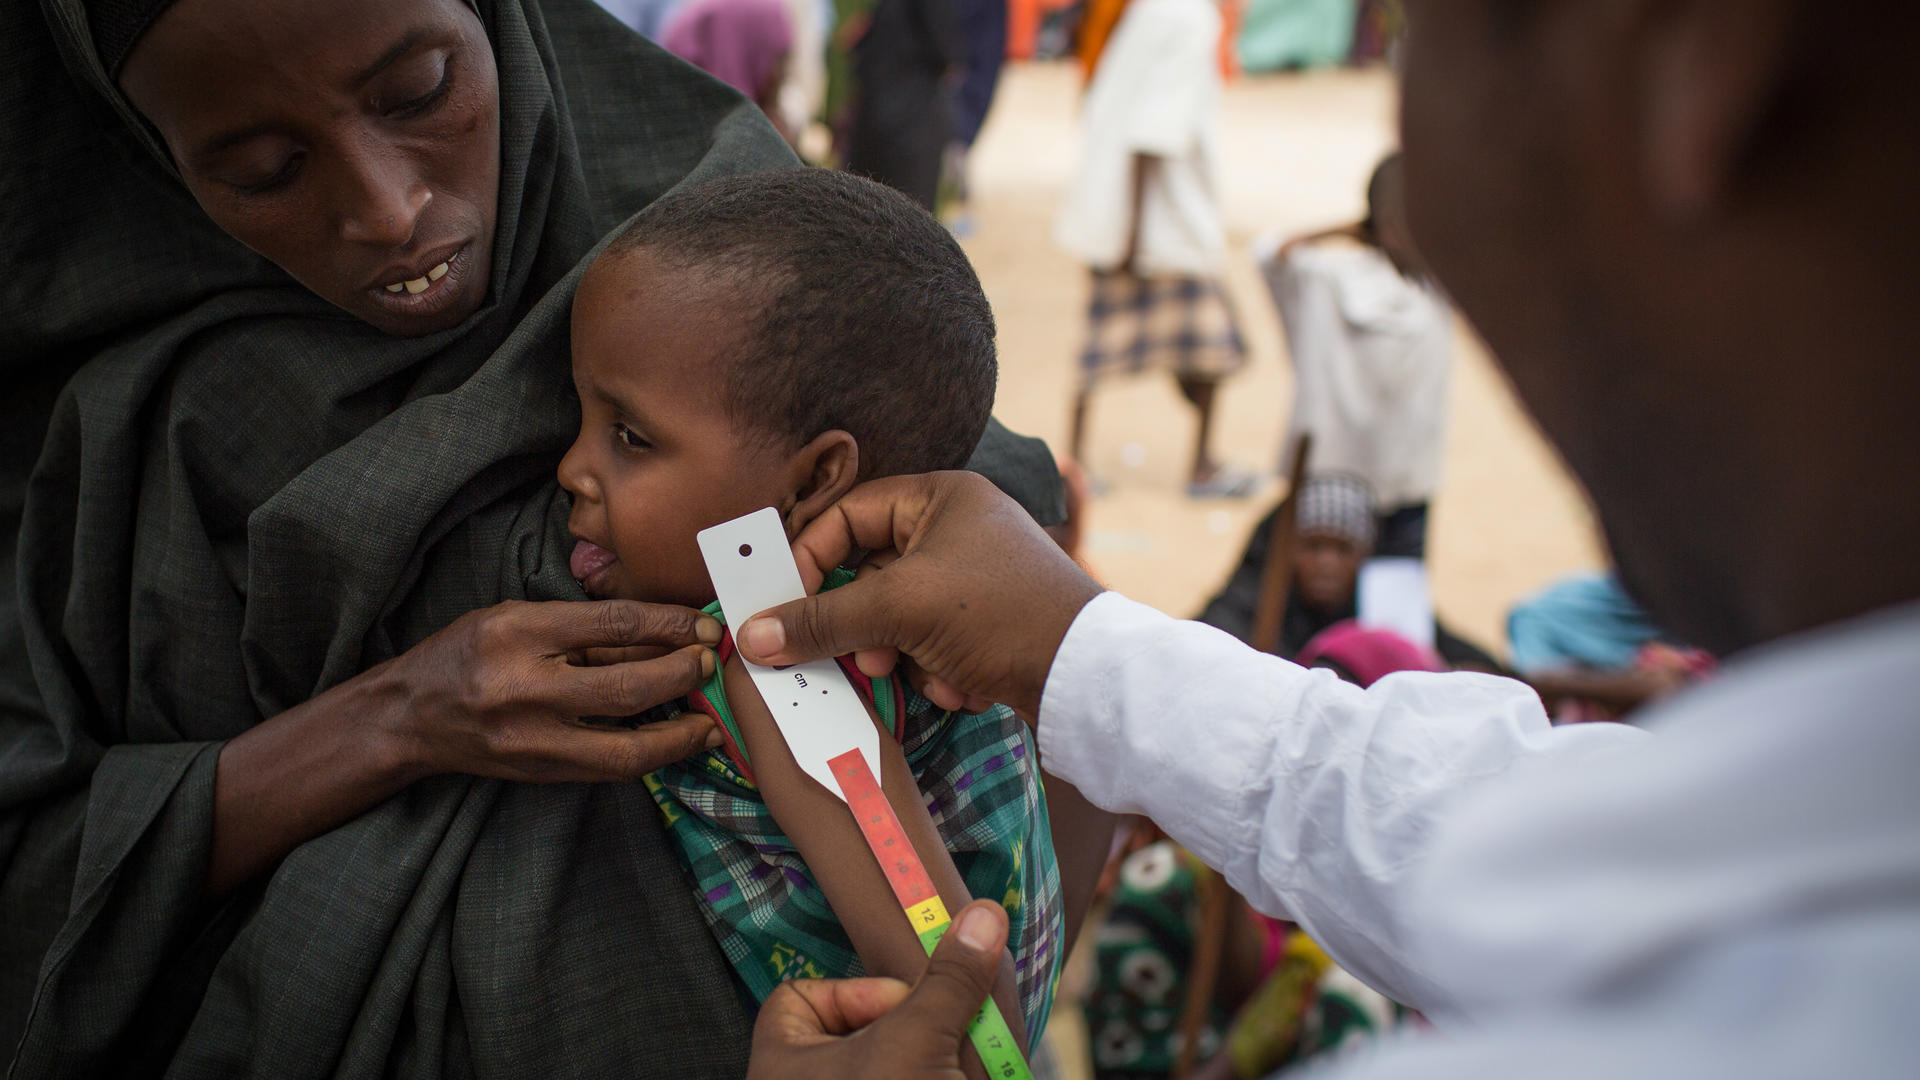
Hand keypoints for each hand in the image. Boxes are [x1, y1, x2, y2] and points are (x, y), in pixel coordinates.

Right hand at [380, 599, 723, 781]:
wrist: (410, 715)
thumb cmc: (468, 653)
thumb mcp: (518, 619)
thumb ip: (585, 629)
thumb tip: (664, 635)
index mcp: (520, 632)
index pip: (613, 624)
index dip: (670, 625)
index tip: (706, 626)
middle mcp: (525, 687)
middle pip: (627, 687)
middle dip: (683, 675)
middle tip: (712, 663)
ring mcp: (532, 738)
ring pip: (625, 747)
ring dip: (680, 733)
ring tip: (711, 718)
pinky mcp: (539, 772)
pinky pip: (609, 769)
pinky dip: (652, 757)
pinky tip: (680, 742)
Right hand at [733, 472, 1103, 719]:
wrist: (1088, 678)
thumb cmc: (1001, 615)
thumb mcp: (901, 610)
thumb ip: (823, 619)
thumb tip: (753, 634)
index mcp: (941, 498)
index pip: (849, 513)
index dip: (810, 557)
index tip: (782, 601)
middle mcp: (959, 528)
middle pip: (872, 573)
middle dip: (867, 624)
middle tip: (863, 655)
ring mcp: (976, 578)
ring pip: (899, 617)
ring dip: (905, 655)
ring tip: (925, 673)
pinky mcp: (991, 624)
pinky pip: (934, 643)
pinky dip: (940, 671)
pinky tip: (966, 687)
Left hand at [747, 901, 1009, 1079]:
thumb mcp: (918, 1042)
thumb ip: (949, 980)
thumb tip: (984, 914)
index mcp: (783, 1062)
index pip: (799, 995)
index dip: (855, 989)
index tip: (903, 1000)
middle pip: (853, 1025)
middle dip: (905, 1022)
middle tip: (939, 1030)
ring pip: (885, 1058)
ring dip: (927, 1049)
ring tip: (957, 1056)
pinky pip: (904, 1079)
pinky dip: (935, 1075)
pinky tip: (964, 1074)